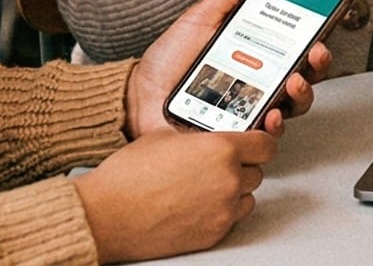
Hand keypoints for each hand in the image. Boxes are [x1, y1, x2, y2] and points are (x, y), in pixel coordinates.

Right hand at [72, 128, 274, 261]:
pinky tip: (198, 204)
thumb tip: (208, 139)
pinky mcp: (214, 234)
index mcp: (220, 149)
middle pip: (257, 171)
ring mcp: (223, 211)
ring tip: (205, 186)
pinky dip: (221, 212)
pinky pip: (231, 219)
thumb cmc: (128, 175)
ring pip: (247, 197)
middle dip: (242, 166)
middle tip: (218, 165)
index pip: (265, 144)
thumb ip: (198, 137)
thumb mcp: (165, 136)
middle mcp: (228, 180)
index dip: (260, 142)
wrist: (107, 214)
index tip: (254, 143)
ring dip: (234, 191)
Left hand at [128, 0, 329, 139]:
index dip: (317, 32)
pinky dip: (274, 125)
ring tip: (293, 80)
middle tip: (316, 50)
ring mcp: (251, 111)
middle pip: (305, 75)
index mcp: (255, 54)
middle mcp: (259, 84)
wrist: (136, 97)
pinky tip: (270, 113)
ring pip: (294, 106)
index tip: (327, 17)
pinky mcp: (238, 137)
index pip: (296, 45)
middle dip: (318, 63)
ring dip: (302, 92)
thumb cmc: (167, 61)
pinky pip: (267, 137)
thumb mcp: (201, 18)